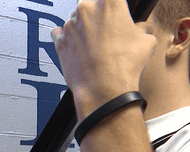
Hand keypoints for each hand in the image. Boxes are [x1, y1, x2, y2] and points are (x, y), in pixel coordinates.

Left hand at [51, 0, 155, 117]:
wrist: (103, 89)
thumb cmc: (124, 66)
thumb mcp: (146, 41)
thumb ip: (138, 28)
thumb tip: (136, 31)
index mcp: (111, 3)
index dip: (113, 7)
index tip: (114, 15)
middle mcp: (87, 9)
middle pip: (91, 4)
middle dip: (98, 15)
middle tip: (106, 31)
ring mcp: (70, 25)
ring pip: (75, 18)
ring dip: (83, 27)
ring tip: (94, 45)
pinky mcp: (59, 41)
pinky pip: (59, 32)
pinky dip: (66, 37)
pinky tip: (76, 46)